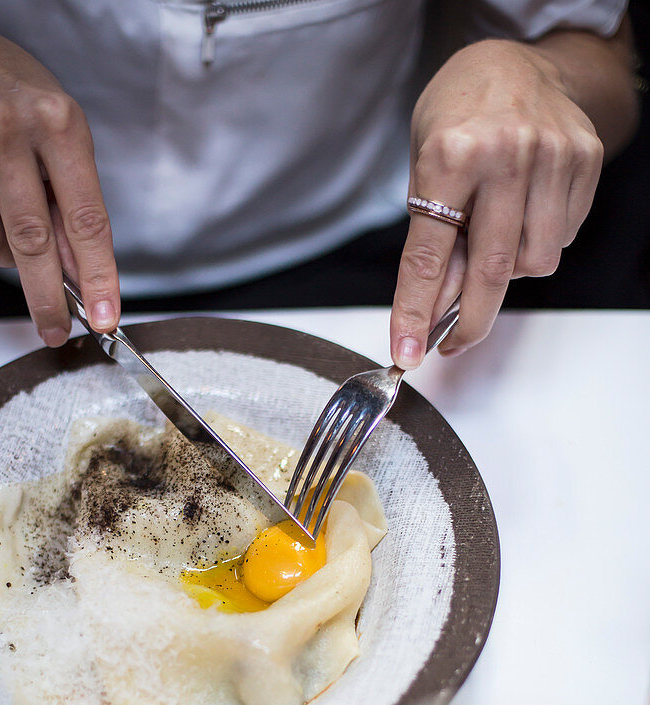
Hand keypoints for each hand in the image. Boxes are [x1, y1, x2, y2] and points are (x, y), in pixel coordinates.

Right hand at [0, 25, 119, 345]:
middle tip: (57, 331)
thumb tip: (83, 274)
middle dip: (47, 298)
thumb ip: (73, 202)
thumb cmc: (16, 97)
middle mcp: (7, 129)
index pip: (85, 218)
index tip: (106, 317)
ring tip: (9, 219)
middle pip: (32, 241)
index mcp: (57, 122)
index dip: (98, 276)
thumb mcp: (62, 137)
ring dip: (6, 255)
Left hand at [390, 39, 603, 366]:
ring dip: (510, 271)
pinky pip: (563, 238)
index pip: (428, 255)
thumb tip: (436, 311)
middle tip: (453, 343)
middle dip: (469, 321)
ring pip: (535, 262)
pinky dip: (539, 242)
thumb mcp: (424, 171)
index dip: (416, 313)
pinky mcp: (584, 160)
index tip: (407, 354)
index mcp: (451, 154)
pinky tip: (524, 213)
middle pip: (490, 271)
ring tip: (495, 237)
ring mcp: (552, 155)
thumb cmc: (459, 120)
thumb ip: (432, 238)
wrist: (513, 63)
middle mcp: (506, 153)